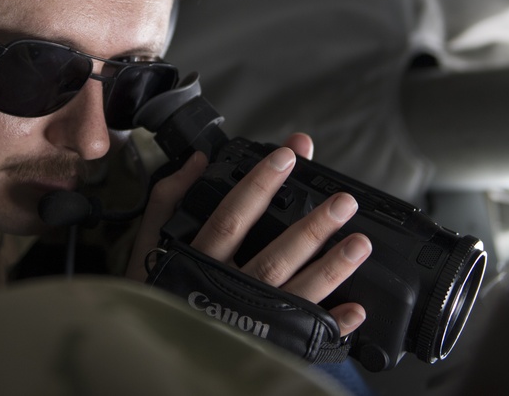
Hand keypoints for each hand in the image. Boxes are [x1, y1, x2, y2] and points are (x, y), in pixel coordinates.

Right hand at [126, 133, 370, 336]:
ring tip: (360, 244)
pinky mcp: (266, 344)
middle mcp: (228, 291)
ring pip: (297, 293)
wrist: (147, 352)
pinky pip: (306, 337)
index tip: (288, 156)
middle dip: (313, 227)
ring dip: (332, 269)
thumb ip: (169, 198)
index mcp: (198, 260)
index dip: (260, 186)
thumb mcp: (148, 242)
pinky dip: (334, 325)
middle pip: (275, 256)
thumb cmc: (152, 292)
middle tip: (343, 202)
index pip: (232, 217)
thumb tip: (199, 160)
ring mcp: (250, 321)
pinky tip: (357, 309)